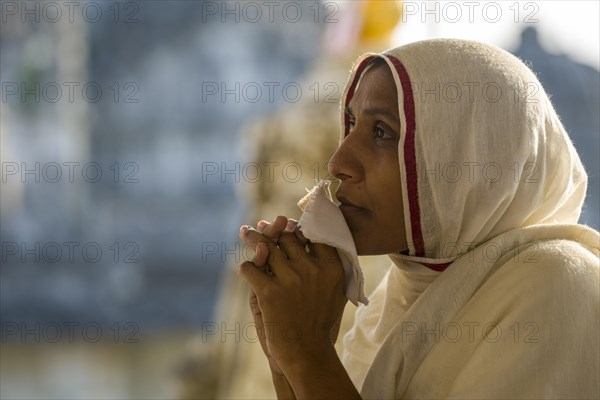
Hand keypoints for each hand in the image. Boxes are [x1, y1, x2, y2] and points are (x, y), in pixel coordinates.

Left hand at [238, 217, 346, 373]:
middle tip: (261, 225)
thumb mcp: (335, 293)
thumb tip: (309, 240)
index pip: (314, 234)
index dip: (298, 227)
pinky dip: (246, 268)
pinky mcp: (269, 292)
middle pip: (287, 238)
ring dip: (253, 239)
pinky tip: (246, 271)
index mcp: (331, 267)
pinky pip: (250, 268)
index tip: (288, 223)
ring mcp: (290, 279)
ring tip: (245, 233)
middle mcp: (311, 269)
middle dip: (272, 230)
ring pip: (266, 247)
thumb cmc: (321, 324)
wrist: (308, 353)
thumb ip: (326, 267)